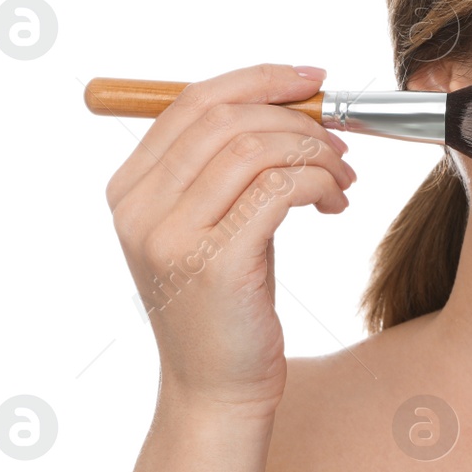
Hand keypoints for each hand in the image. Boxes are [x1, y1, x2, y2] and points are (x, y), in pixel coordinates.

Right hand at [103, 63, 355, 418]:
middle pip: (226, 117)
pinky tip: (334, 204)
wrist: (217, 391)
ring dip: (315, 153)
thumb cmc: (228, 306)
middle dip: (296, 118)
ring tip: (342, 179)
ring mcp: (172, 236)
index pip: (192, 101)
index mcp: (129, 190)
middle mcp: (139, 208)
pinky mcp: (216, 263)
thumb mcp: (213, 226)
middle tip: (340, 143)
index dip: (259, 80)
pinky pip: (280, 189)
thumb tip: (290, 105)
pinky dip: (319, 183)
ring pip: (256, 148)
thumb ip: (228, 169)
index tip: (313, 81)